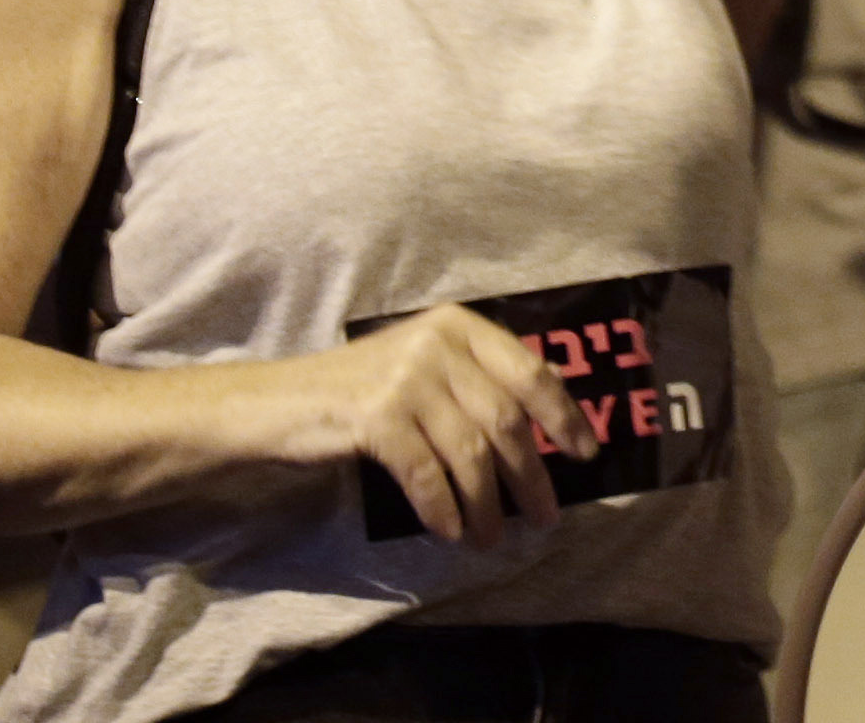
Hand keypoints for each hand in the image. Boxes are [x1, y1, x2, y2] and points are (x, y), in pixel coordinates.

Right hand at [281, 302, 565, 546]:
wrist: (279, 401)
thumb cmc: (361, 388)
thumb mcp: (425, 365)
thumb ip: (479, 376)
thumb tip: (551, 403)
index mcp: (459, 326)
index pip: (530, 372)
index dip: (564, 416)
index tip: (586, 455)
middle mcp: (438, 344)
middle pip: (505, 419)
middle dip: (530, 475)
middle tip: (546, 516)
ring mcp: (407, 378)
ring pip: (470, 452)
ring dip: (488, 504)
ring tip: (493, 538)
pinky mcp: (377, 417)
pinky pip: (427, 474)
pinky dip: (443, 508)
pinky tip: (453, 531)